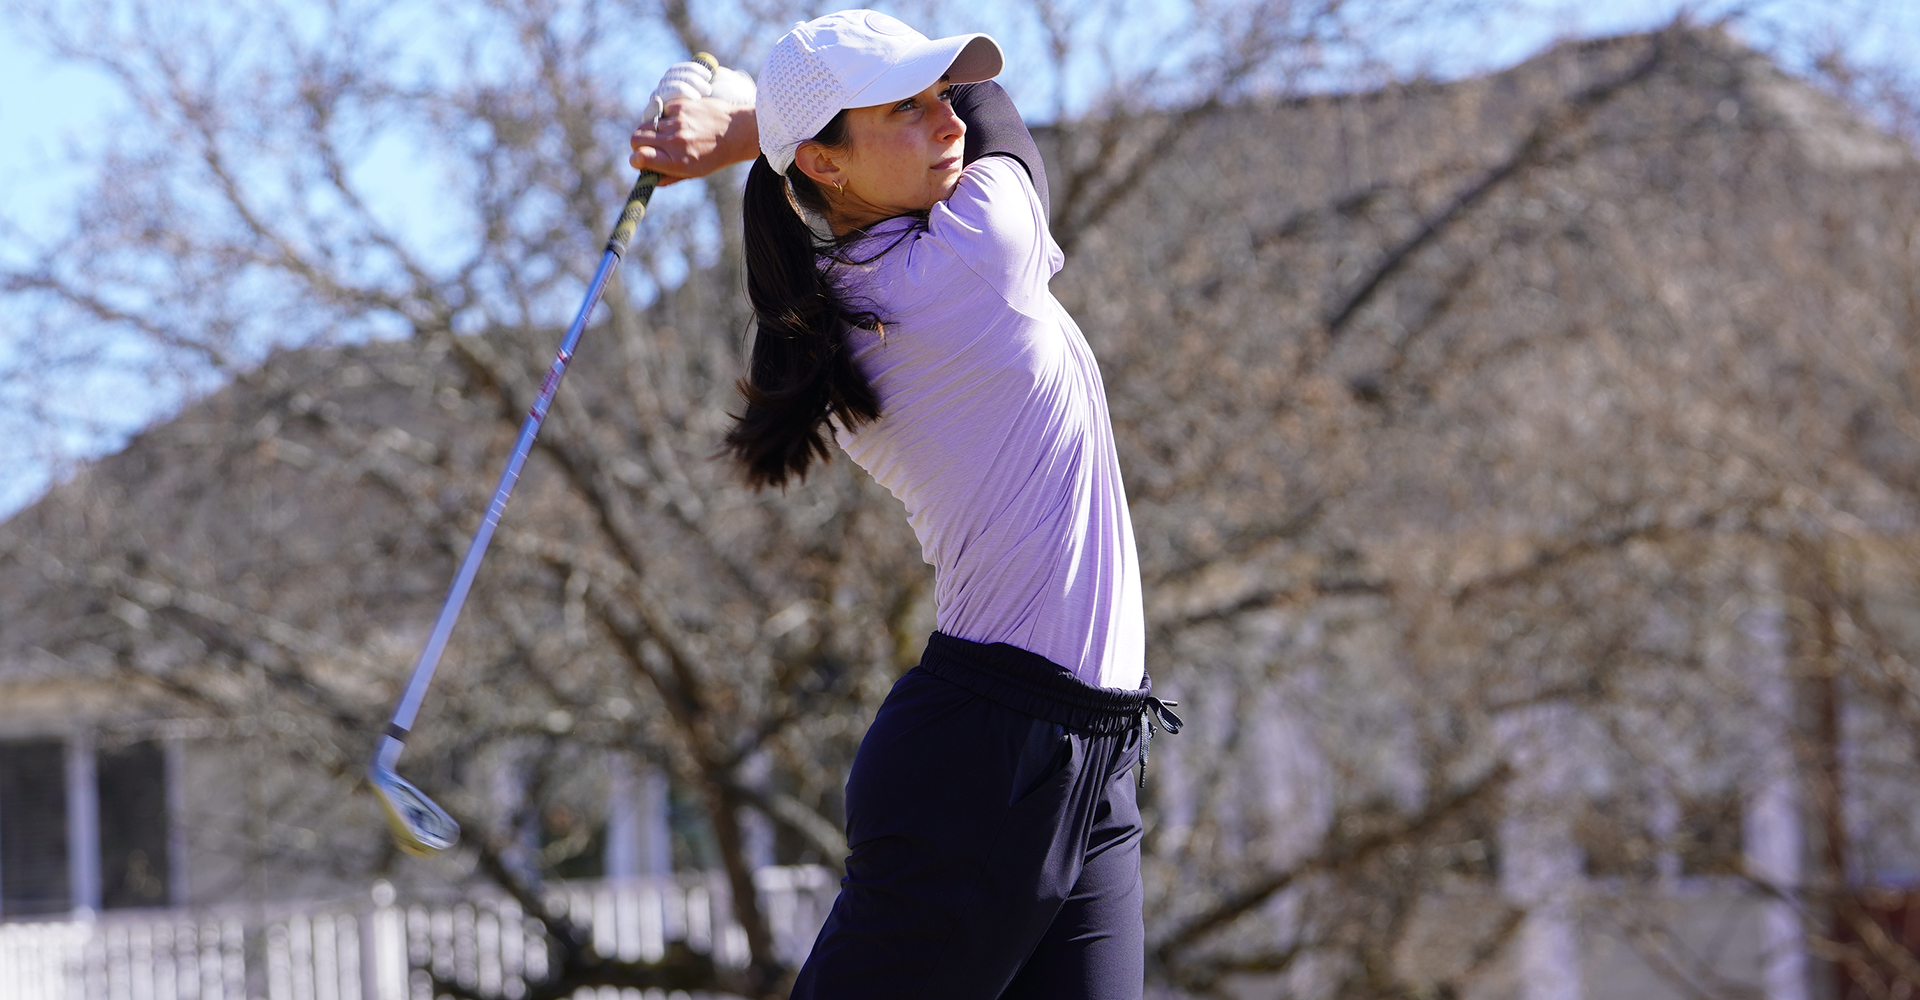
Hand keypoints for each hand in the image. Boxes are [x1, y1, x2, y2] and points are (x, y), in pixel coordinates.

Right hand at [629, 97, 759, 183]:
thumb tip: (646, 176)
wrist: (738, 131)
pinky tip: (677, 121)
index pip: (640, 157)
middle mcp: (676, 142)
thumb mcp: (695, 173)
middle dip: (637, 144)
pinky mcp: (681, 106)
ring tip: (665, 134)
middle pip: (636, 139)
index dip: (635, 159)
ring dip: (650, 131)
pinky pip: (660, 112)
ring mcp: (677, 122)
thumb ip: (668, 177)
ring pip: (646, 125)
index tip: (639, 160)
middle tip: (648, 146)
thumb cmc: (716, 155)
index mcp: (678, 162)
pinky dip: (663, 117)